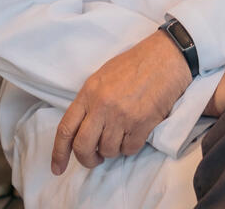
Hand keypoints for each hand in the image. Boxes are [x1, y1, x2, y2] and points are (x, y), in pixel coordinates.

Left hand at [50, 30, 190, 174]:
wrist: (166, 56)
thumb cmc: (136, 63)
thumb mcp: (103, 76)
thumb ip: (90, 100)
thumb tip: (82, 126)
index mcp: (89, 92)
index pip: (66, 129)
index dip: (58, 152)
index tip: (58, 168)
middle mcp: (102, 106)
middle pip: (83, 146)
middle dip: (87, 159)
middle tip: (95, 158)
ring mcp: (122, 116)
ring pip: (108, 150)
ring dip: (113, 150)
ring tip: (121, 136)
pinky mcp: (142, 123)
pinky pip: (129, 149)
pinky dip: (130, 147)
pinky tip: (135, 134)